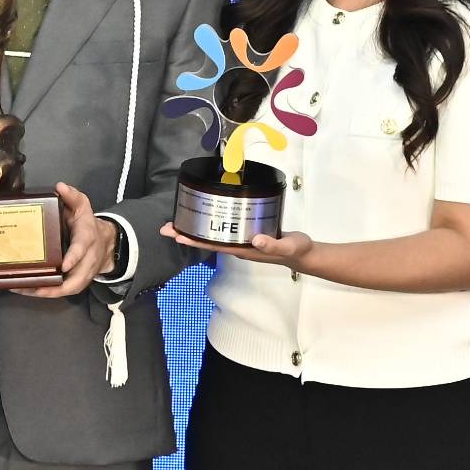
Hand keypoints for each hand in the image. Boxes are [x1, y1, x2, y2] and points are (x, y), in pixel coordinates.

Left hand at [18, 183, 113, 298]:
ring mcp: (81, 275)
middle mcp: (86, 261)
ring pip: (67, 289)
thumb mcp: (83, 207)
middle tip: (35, 285)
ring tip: (24, 289)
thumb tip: (60, 186)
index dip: (74, 258)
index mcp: (87, 240)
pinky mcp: (75, 282)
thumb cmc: (88, 225)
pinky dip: (44, 292)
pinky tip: (26, 290)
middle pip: (75, 279)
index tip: (64, 265)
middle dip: (56, 286)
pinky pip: (60, 291)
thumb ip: (73, 196)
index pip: (81, 250)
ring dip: (46, 292)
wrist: (105, 243)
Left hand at [163, 221, 314, 269]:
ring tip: (178, 221)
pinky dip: (210, 223)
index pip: (213, 246)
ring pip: (212, 235)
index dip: (194, 241)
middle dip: (186, 235)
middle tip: (166, 227)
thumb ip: (273, 244)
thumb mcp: (287, 246)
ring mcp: (241, 241)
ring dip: (195, 229)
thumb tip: (256, 240)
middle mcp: (237, 246)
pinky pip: (223, 229)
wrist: (303, 253)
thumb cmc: (295, 250)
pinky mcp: (246, 234)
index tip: (176, 235)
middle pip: (206, 241)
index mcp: (243, 250)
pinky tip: (204, 216)